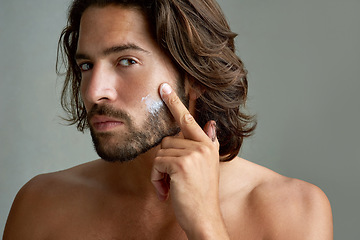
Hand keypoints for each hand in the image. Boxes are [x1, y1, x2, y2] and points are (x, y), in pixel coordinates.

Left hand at [151, 83, 228, 238]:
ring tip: (172, 186)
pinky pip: (157, 164)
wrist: (204, 217)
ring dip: (160, 173)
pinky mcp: (181, 164)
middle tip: (174, 180)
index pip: (189, 119)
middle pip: (167, 142)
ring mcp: (193, 154)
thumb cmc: (201, 194)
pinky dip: (157, 179)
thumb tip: (210, 123)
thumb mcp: (208, 166)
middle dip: (165, 162)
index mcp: (207, 145)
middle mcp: (202, 146)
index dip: (175, 103)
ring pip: (160, 153)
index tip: (164, 88)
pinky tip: (167, 191)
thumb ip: (208, 143)